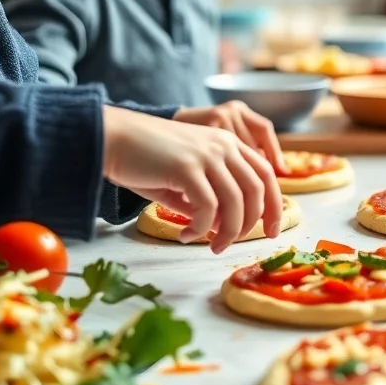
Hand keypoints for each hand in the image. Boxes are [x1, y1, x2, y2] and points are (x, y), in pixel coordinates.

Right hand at [102, 106, 281, 253]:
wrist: (111, 138)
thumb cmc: (145, 159)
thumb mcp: (185, 178)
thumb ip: (207, 198)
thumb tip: (221, 228)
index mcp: (227, 143)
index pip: (265, 174)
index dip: (274, 204)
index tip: (273, 230)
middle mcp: (223, 145)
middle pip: (257, 190)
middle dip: (252, 224)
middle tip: (232, 245)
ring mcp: (207, 154)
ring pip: (235, 202)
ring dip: (227, 232)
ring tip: (211, 246)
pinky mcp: (187, 167)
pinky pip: (208, 207)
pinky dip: (202, 228)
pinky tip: (185, 234)